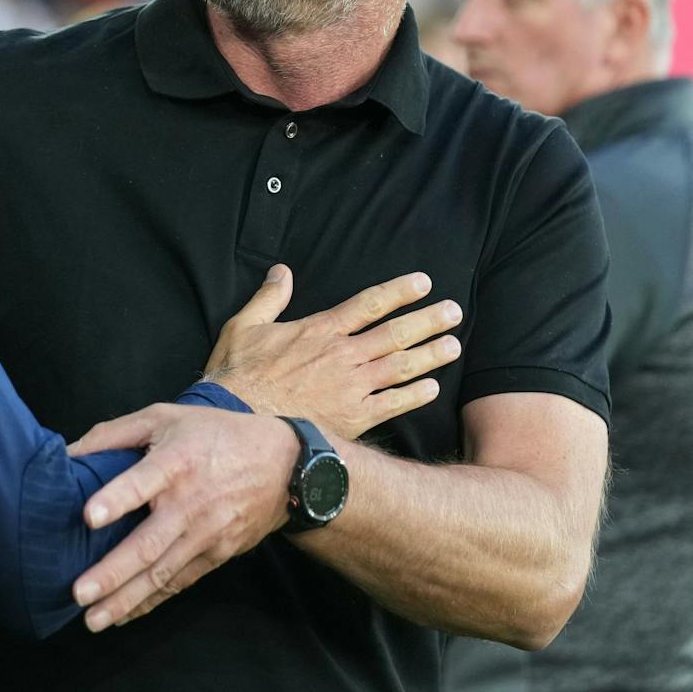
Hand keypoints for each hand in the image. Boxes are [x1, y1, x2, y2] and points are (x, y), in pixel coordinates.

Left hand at [66, 405, 295, 631]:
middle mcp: (189, 502)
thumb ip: (115, 433)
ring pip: (161, 572)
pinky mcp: (216, 554)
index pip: (142, 482)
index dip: (116, 499)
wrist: (284, 466)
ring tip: (94, 620)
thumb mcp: (166, 417)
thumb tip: (68, 453)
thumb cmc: (215, 434)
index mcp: (175, 461)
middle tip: (79, 593)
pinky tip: (126, 616)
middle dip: (112, 572)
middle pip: (148, 543)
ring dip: (126, 599)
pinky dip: (152, 601)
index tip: (89, 517)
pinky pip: (179, 582)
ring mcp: (205, 533)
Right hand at [203, 266, 459, 438]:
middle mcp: (343, 355)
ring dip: (430, 354)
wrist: (241, 421)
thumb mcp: (244, 326)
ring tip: (454, 346)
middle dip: (427, 320)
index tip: (424, 283)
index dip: (399, 291)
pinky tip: (432, 388)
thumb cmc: (239, 375)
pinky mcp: (353, 418)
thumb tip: (281, 271)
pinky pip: (393, 404)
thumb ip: (268, 298)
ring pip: (400, 366)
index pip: (369, 304)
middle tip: (454, 312)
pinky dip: (414, 395)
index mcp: (320, 330)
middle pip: (395, 332)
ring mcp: (351, 387)